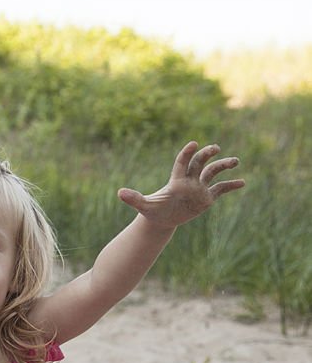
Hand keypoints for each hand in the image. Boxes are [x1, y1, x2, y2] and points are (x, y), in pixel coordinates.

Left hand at [117, 141, 244, 228]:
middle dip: (207, 154)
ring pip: (213, 173)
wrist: (162, 219)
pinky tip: (243, 182)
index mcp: (176, 180)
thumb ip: (134, 198)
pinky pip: (221, 189)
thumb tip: (119, 193)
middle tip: (215, 148)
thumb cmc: (152, 211)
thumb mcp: (144, 206)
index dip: (187, 153)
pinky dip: (231, 185)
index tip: (193, 144)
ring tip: (236, 160)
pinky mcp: (207, 198)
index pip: (182, 162)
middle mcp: (189, 180)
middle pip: (200, 162)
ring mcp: (199, 188)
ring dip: (224, 166)